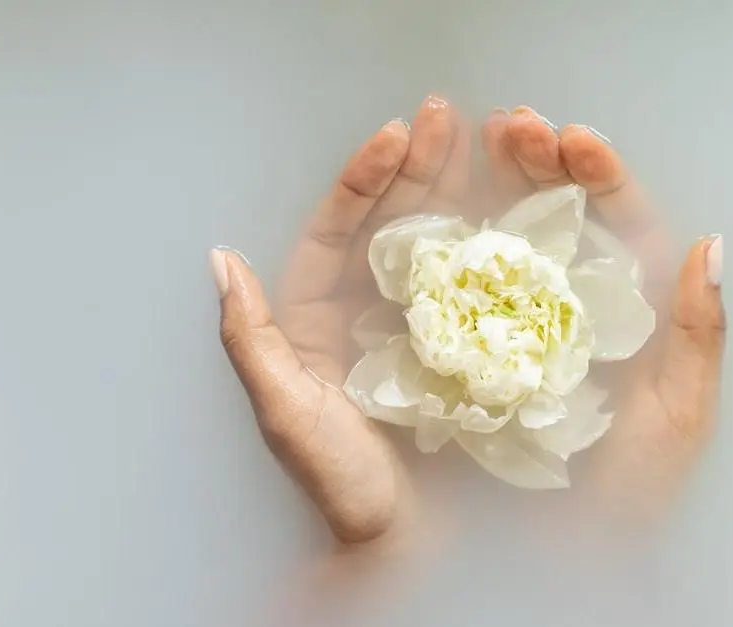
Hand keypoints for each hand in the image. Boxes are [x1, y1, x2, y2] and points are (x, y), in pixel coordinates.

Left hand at [211, 95, 468, 548]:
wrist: (407, 543)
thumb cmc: (341, 486)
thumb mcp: (285, 414)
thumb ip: (249, 341)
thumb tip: (221, 261)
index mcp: (315, 319)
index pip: (336, 233)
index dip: (361, 182)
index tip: (393, 137)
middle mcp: (364, 312)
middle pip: (388, 224)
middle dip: (415, 168)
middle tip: (446, 116)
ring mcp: (416, 326)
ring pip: (432, 243)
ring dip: (455, 190)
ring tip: (487, 140)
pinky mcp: (460, 346)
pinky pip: (471, 284)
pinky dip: (488, 244)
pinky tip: (511, 208)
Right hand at [480, 106, 725, 525]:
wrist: (541, 557)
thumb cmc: (624, 498)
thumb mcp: (678, 417)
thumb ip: (698, 332)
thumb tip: (710, 244)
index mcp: (621, 316)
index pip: (616, 228)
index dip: (600, 177)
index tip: (576, 139)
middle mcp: (565, 311)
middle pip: (555, 217)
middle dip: (535, 161)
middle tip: (511, 123)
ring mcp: (508, 324)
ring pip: (501, 234)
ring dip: (486, 179)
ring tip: (469, 135)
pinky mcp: (459, 346)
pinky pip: (449, 279)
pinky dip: (438, 233)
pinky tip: (426, 198)